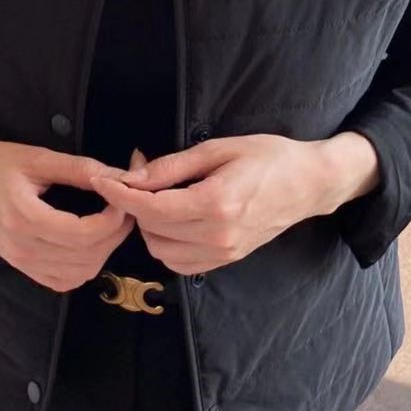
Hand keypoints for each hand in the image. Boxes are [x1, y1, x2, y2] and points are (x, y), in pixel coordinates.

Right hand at [0, 126, 135, 292]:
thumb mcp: (36, 157)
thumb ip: (80, 169)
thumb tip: (122, 175)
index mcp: (24, 218)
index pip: (85, 234)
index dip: (114, 220)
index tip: (121, 198)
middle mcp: (22, 249)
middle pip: (87, 256)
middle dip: (114, 234)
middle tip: (122, 207)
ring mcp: (21, 262)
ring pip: (79, 273)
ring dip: (103, 251)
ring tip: (108, 222)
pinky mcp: (21, 267)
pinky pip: (63, 281)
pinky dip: (83, 266)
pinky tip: (87, 241)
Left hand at [87, 132, 379, 275]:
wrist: (309, 184)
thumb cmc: (268, 157)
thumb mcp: (217, 149)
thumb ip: (171, 166)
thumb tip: (132, 175)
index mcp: (216, 203)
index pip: (151, 207)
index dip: (120, 194)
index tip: (101, 180)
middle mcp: (218, 235)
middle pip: (151, 230)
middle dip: (134, 206)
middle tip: (135, 178)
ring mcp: (223, 252)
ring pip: (160, 251)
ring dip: (148, 226)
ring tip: (156, 198)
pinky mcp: (226, 260)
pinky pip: (179, 262)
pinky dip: (165, 243)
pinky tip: (172, 219)